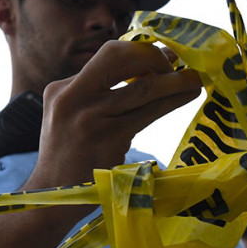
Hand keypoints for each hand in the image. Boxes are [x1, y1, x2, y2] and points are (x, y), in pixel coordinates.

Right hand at [27, 40, 201, 189]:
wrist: (51, 197)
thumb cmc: (66, 160)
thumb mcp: (68, 119)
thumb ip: (93, 96)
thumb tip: (144, 72)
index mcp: (61, 89)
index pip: (107, 55)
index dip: (140, 51)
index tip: (163, 58)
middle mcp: (72, 97)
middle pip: (118, 56)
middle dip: (154, 56)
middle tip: (176, 66)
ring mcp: (90, 117)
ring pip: (142, 86)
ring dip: (175, 80)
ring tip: (195, 79)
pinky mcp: (108, 138)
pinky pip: (148, 112)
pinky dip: (172, 101)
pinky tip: (187, 97)